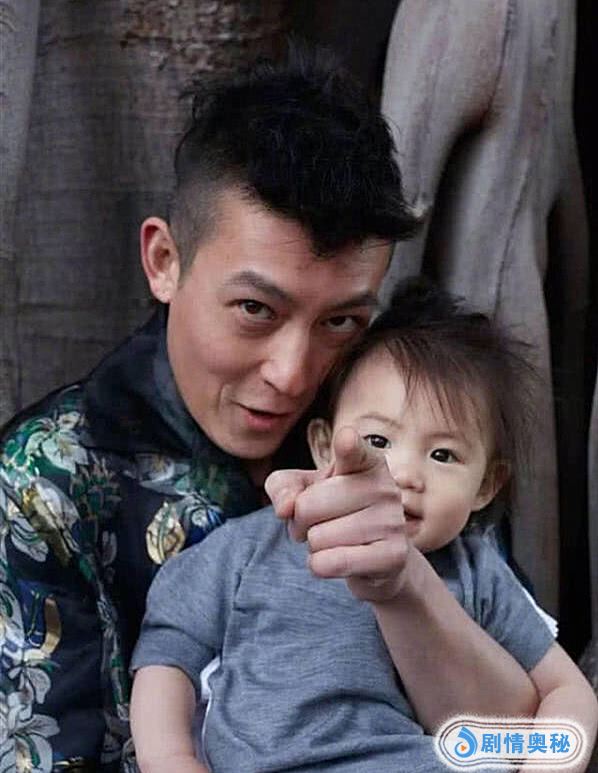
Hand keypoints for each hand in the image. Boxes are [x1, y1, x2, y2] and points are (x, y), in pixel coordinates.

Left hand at [265, 426, 409, 601]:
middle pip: (307, 506)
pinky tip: (337, 560)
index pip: (352, 450)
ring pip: (317, 538)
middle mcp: (383, 486)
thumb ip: (282, 486)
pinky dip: (320, 566)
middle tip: (320, 522)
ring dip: (315, 546)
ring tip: (335, 540)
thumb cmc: (333, 512)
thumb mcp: (302, 489)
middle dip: (301, 522)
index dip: (347, 445)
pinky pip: (330, 564)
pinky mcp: (394, 555)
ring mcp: (392, 521)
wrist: (375, 557)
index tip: (346, 439)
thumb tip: (285, 508)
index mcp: (364, 461)